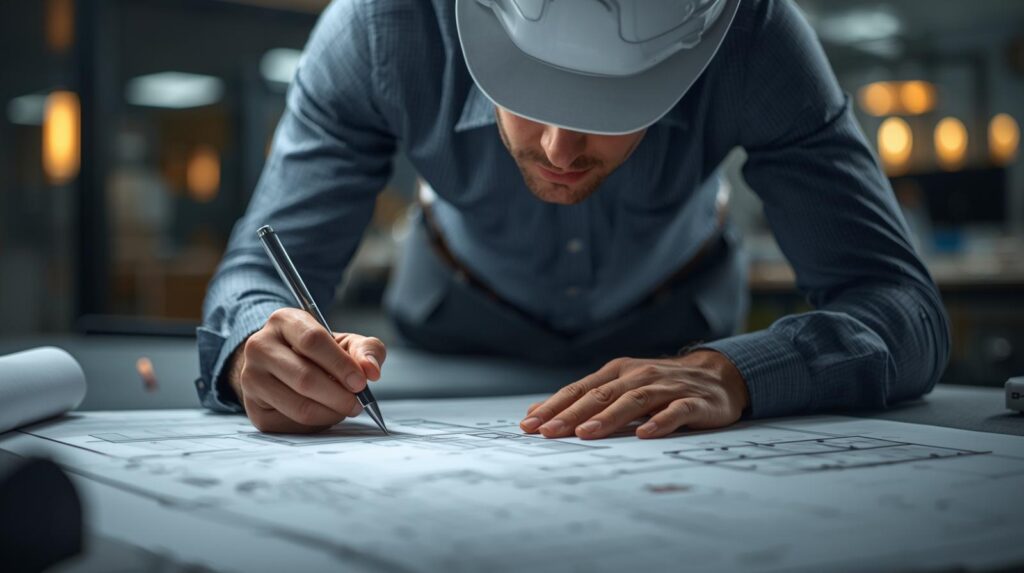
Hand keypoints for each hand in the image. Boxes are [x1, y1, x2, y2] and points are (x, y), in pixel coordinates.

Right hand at [228, 308, 386, 432]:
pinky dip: (317, 423)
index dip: (340, 364)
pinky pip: (292, 424)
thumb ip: (365, 350)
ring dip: (331, 412)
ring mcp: (251, 379)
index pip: (312, 341)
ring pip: (298, 406)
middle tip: (358, 403)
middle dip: (339, 395)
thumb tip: (371, 370)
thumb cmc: (317, 353)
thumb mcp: (344, 342)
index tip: (361, 382)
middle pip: (304, 378)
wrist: (281, 366)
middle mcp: (259, 347)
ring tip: (345, 408)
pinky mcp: (254, 409)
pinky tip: (325, 412)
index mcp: (283, 321)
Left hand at [519, 350, 748, 438]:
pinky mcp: (694, 401)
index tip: (530, 425)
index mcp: (618, 373)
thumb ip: (585, 399)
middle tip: (547, 432)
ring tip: (586, 434)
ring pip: (633, 401)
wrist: (718, 376)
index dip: (554, 406)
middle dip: (571, 414)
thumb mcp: (621, 387)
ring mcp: (667, 387)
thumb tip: (537, 414)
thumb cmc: (661, 386)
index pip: (580, 390)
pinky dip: (659, 421)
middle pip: (600, 395)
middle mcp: (639, 376)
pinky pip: (675, 411)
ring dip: (608, 418)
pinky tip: (645, 434)